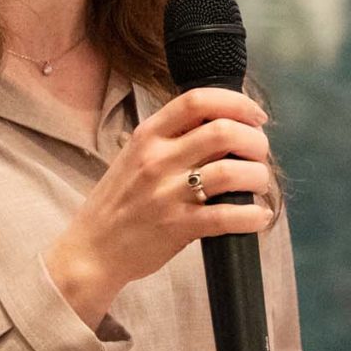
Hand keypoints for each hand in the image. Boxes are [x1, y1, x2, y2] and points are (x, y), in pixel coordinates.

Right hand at [43, 88, 274, 325]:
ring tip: (259, 183)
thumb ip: (173, 138)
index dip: (237, 102)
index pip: (198, 100)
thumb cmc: (120, 201)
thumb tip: (227, 125)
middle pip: (223, 131)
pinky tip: (259, 216)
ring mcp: (167, 193)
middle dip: (255, 141)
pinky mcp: (177, 227)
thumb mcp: (136, 156)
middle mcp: (157, 159)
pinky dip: (252, 215)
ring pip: (230, 171)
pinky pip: (227, 216)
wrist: (90, 250)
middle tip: (260, 154)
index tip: (256, 116)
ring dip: (258, 176)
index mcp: (148, 135)